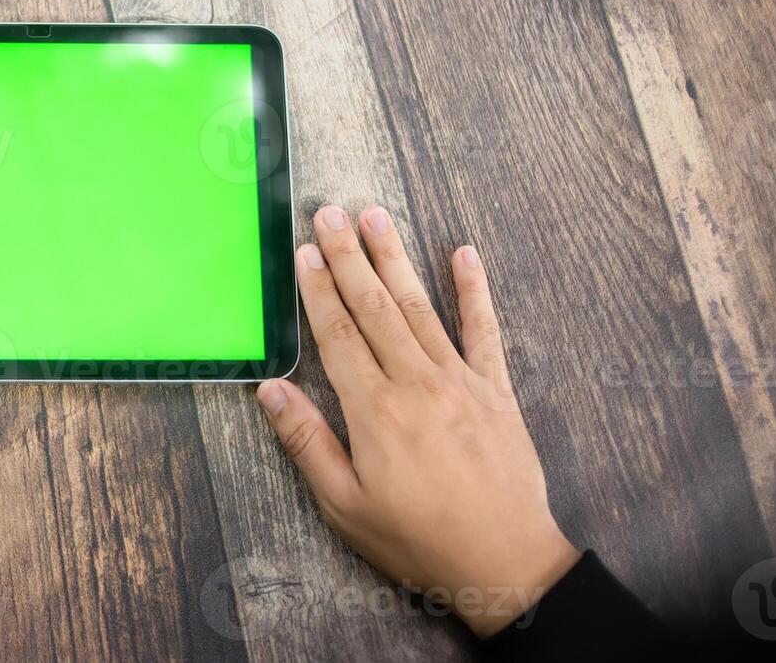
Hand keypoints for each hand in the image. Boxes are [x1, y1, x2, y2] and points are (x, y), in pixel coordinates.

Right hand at [256, 205, 577, 636]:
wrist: (504, 562)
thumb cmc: (417, 539)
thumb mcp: (344, 505)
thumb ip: (307, 442)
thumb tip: (271, 390)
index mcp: (374, 410)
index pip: (338, 334)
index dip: (317, 290)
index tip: (304, 252)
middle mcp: (416, 382)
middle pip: (374, 306)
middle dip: (348, 257)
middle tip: (330, 213)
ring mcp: (460, 381)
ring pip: (420, 307)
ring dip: (395, 258)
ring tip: (376, 217)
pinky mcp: (496, 390)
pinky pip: (484, 330)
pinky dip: (474, 290)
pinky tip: (463, 254)